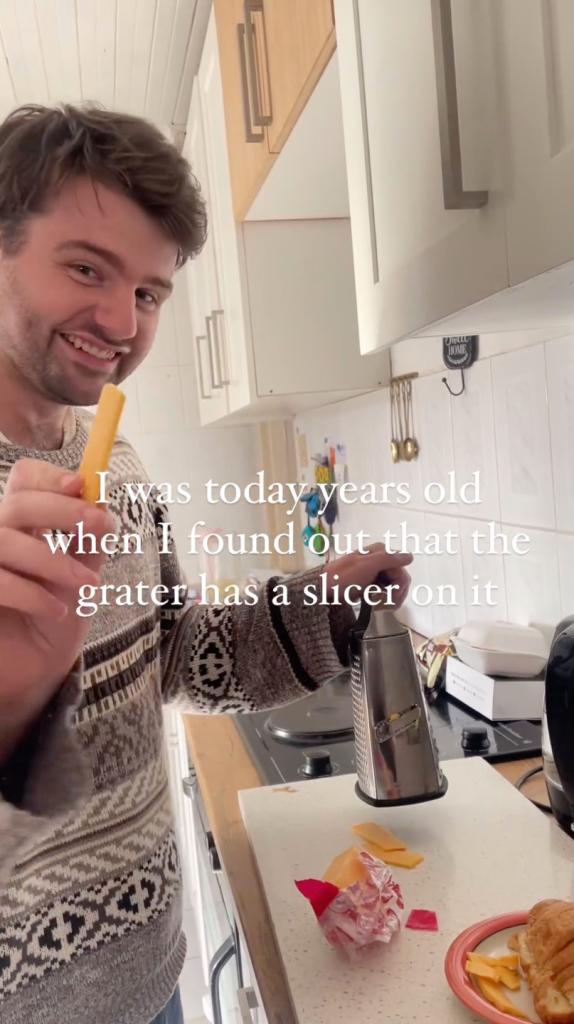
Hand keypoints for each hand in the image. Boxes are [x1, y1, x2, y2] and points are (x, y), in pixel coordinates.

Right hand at [0, 459, 113, 758]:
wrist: (36, 670)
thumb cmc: (58, 618)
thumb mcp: (83, 575)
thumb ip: (90, 542)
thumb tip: (104, 507)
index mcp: (25, 523)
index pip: (25, 479)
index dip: (50, 476)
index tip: (82, 485)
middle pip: (18, 503)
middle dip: (62, 510)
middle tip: (98, 525)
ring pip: (5, 539)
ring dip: (54, 559)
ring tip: (88, 585)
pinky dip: (31, 593)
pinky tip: (56, 610)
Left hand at [323, 543, 412, 607]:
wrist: (323, 590)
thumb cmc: (342, 577)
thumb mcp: (366, 566)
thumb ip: (388, 559)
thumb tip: (410, 556)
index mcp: (380, 551)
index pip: (401, 571)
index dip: (399, 586)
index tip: (391, 596)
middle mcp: (380, 560)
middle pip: (400, 579)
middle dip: (395, 594)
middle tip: (383, 604)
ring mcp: (375, 572)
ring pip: (394, 587)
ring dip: (389, 599)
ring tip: (377, 604)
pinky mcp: (371, 583)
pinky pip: (385, 592)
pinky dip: (383, 600)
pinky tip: (374, 603)